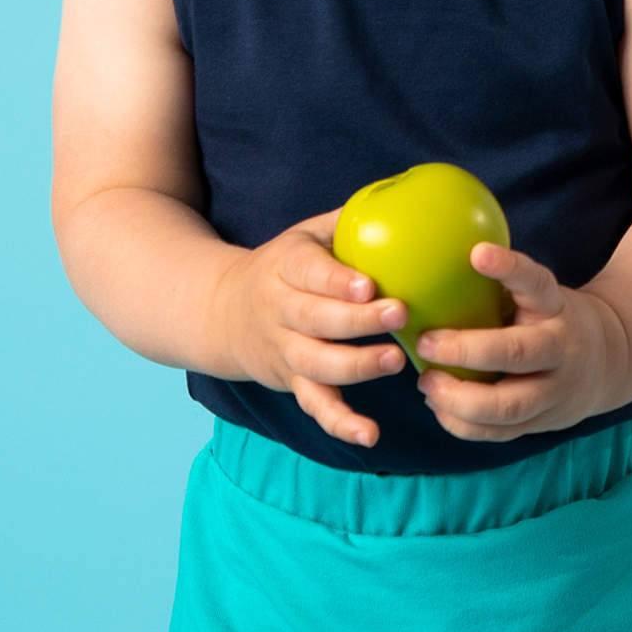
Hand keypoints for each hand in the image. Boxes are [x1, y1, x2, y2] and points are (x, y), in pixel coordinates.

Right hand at [212, 206, 410, 449]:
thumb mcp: (307, 234)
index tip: (369, 285)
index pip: (309, 273)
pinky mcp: (292, 383)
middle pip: (316, 320)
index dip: (337, 281)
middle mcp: (280, 311)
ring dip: (356, 366)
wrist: (223, 312)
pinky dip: (340, 423)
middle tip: (400, 314)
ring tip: (397, 361)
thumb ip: (351, 221)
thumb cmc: (288, 266)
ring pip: (317, 364)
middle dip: (357, 321)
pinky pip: (315, 406)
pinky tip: (370, 435)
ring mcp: (285, 351)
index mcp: (286, 267)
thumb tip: (408, 196)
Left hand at [414, 242, 626, 442]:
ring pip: (507, 406)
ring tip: (426, 382)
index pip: (536, 283)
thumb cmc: (550, 319)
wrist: (608, 361)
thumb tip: (434, 258)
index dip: (509, 268)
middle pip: (516, 354)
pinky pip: (499, 432)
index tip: (477, 253)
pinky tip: (438, 405)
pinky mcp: (542, 423)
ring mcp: (554, 392)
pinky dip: (462, 424)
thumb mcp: (540, 295)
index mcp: (555, 307)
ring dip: (459, 398)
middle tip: (425, 342)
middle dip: (466, 351)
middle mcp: (560, 349)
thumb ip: (504, 286)